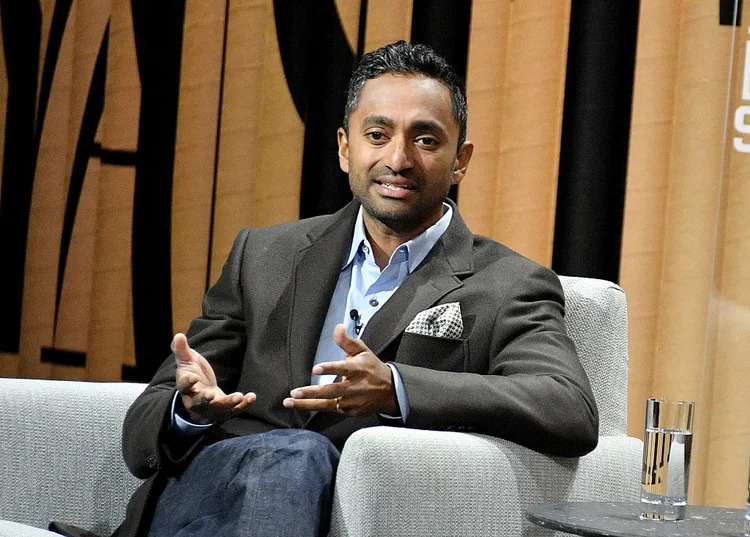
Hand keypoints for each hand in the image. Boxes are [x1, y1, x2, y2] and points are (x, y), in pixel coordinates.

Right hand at [173, 333, 255, 423]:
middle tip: (211, 395)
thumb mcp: (187, 361)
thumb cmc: (193, 373)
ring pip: (218, 409)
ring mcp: (210, 408)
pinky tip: (252, 397)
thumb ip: (182, 349)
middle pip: (199, 403)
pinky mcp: (223, 411)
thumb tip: (179, 334)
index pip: (184, 386)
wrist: (200, 392)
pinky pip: (233, 410)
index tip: (194, 377)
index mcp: (185, 388)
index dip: (188, 382)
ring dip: (229, 403)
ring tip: (239, 397)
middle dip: (206, 399)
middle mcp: (195, 401)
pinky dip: (243, 405)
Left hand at [282, 324, 397, 415]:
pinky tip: (304, 405)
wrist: (390, 392)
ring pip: (327, 404)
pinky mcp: (350, 411)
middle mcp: (355, 387)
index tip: (316, 369)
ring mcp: (352, 401)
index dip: (330, 369)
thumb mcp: (362, 351)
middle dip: (312, 392)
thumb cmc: (373, 369)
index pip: (343, 368)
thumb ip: (347, 341)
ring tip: (291, 402)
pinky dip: (318, 407)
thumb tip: (337, 327)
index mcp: (358, 369)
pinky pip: (332, 410)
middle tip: (295, 391)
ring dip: (307, 404)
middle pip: (331, 391)